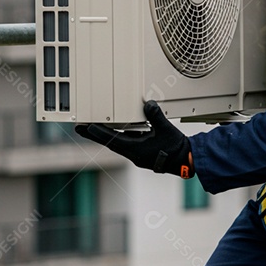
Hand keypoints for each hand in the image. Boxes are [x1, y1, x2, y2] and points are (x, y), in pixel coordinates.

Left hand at [75, 100, 193, 177]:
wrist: (185, 161)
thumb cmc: (176, 148)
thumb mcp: (166, 129)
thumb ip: (156, 116)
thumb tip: (148, 104)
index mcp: (136, 150)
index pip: (113, 140)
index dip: (99, 133)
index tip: (87, 127)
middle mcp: (133, 154)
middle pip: (109, 142)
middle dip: (94, 135)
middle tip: (79, 128)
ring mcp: (137, 155)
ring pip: (116, 144)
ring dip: (104, 136)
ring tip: (93, 128)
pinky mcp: (141, 154)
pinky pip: (125, 144)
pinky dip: (117, 137)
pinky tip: (117, 131)